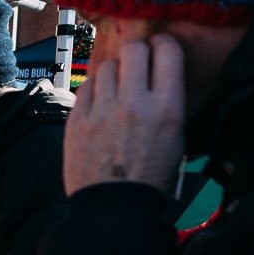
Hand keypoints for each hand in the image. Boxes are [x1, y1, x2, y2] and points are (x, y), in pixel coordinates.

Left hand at [63, 36, 185, 197]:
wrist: (114, 208)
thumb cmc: (151, 177)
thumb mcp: (177, 137)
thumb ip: (168, 100)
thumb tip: (159, 72)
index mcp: (167, 108)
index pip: (167, 51)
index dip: (163, 46)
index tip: (159, 51)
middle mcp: (134, 104)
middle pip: (132, 50)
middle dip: (136, 53)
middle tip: (136, 65)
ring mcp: (101, 111)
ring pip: (105, 66)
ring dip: (113, 73)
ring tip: (116, 89)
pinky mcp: (76, 121)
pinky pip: (85, 88)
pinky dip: (93, 91)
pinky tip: (99, 104)